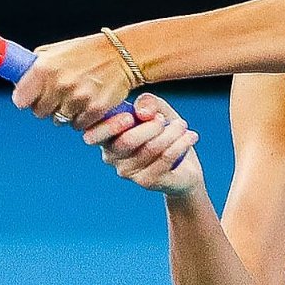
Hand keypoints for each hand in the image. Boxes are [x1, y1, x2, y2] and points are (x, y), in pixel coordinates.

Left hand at [11, 32, 139, 126]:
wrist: (122, 54)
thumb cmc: (87, 52)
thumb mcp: (57, 50)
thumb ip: (37, 66)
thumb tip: (18, 83)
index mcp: (45, 68)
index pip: (20, 99)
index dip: (25, 99)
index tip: (30, 98)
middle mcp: (59, 84)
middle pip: (39, 112)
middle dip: (46, 106)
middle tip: (58, 95)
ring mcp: (77, 98)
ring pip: (59, 120)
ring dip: (65, 112)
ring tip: (76, 96)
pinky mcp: (94, 109)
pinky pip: (78, 125)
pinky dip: (81, 118)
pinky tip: (88, 103)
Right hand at [87, 91, 201, 196]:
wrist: (184, 166)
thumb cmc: (164, 134)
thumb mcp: (157, 110)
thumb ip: (148, 103)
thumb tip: (143, 113)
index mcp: (107, 137)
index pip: (93, 134)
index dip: (109, 125)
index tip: (131, 117)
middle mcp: (111, 157)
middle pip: (126, 141)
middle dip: (151, 126)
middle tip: (164, 119)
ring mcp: (128, 172)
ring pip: (150, 148)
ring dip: (171, 132)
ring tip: (183, 125)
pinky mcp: (147, 182)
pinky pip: (165, 158)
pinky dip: (181, 143)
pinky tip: (191, 136)